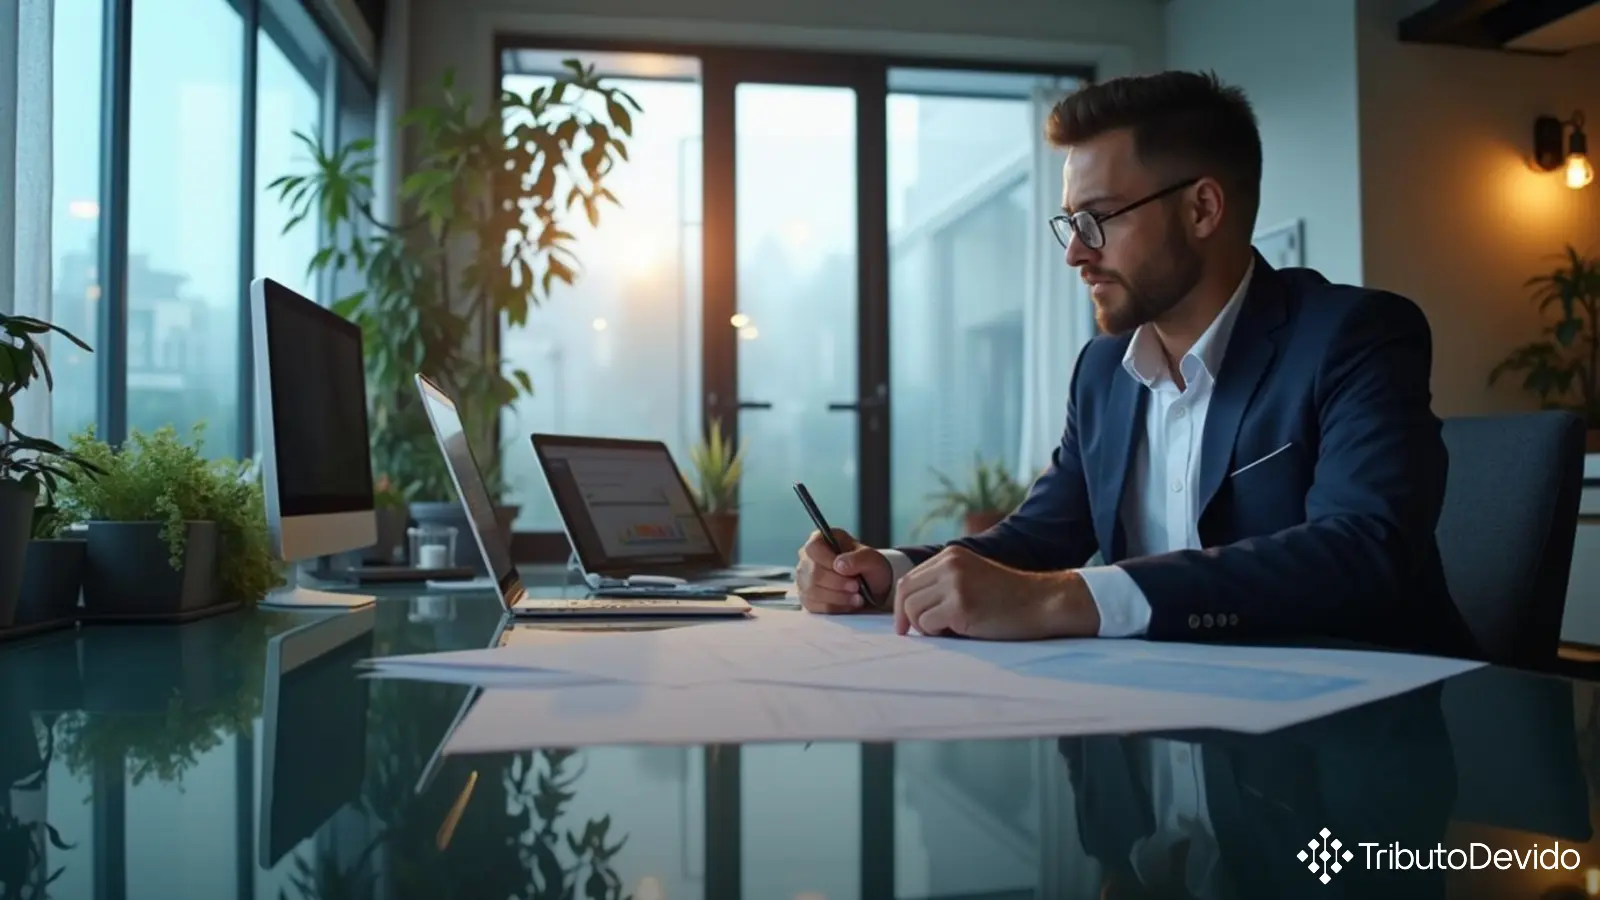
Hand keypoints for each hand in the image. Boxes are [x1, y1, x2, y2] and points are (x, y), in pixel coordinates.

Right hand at [795, 528, 892, 614]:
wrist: (872, 588)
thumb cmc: (869, 568)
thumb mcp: (873, 559)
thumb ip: (858, 558)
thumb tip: (839, 564)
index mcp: (821, 540)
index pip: (813, 548)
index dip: (827, 561)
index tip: (846, 571)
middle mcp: (808, 559)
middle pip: (812, 573)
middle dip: (837, 583)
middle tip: (856, 586)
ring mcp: (804, 579)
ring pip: (812, 591)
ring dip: (838, 597)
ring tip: (857, 597)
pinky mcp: (807, 598)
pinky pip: (814, 606)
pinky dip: (834, 607)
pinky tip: (848, 604)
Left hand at [893, 545, 1099, 639]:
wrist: (1042, 603)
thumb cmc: (1008, 598)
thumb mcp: (972, 577)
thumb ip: (944, 582)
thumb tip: (908, 606)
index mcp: (950, 555)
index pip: (908, 579)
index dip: (901, 604)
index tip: (904, 625)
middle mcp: (949, 565)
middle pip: (905, 594)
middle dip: (907, 618)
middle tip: (916, 633)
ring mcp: (955, 584)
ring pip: (913, 610)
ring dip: (925, 627)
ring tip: (948, 630)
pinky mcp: (961, 606)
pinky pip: (928, 625)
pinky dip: (938, 634)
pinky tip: (960, 632)